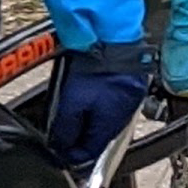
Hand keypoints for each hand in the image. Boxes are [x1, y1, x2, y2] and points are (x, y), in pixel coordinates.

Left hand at [48, 54, 150, 168]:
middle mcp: (124, 115)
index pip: (90, 152)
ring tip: (70, 109)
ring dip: (87, 117)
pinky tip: (85, 90)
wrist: (113, 34)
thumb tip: (60, 146)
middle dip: (79, 135)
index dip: (71, 153)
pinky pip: (109, 100)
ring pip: (103, 117)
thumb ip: (66, 128)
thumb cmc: (96, 63)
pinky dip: (96, 101)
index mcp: (111, 125)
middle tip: (62, 131)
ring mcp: (128, 97)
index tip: (59, 149)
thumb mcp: (72, 101)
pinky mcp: (128, 81)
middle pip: (97, 135)